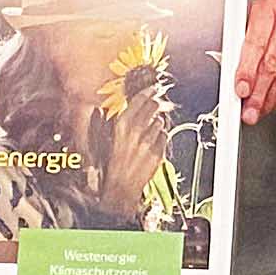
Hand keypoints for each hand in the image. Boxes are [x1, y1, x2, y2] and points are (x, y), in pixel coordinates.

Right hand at [92, 76, 173, 221]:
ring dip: (158, 122)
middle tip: (156, 104)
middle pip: (153, 107)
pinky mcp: (157, 152)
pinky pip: (164, 136)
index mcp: (121, 125)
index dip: (148, 92)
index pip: (139, 100)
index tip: (153, 88)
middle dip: (156, 104)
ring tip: (150, 129)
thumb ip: (121, 119)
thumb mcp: (110, 137)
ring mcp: (148, 142)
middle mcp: (135, 131)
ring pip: (160, 121)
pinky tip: (153, 142)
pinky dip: (161, 137)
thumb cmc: (113, 162)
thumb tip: (130, 105)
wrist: (121, 185)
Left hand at [236, 0, 275, 124]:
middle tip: (248, 109)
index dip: (246, 71)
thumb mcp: (259, 20)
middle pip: (271, 64)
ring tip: (259, 109)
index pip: (255, 44)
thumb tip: (231, 74)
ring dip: (270, 99)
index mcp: (269, 8)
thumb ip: (244, 43)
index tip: (241, 90)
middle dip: (257, 93)